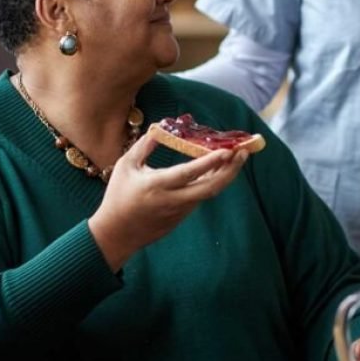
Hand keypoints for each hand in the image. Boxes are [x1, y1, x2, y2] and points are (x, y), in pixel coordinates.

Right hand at [89, 133, 247, 270]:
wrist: (116, 234)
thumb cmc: (118, 196)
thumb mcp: (126, 166)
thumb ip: (144, 145)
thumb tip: (161, 126)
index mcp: (157, 185)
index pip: (189, 173)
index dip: (209, 162)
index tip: (227, 151)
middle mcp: (172, 200)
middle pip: (210, 188)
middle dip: (230, 171)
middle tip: (243, 153)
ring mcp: (179, 211)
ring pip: (208, 192)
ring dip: (224, 175)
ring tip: (237, 157)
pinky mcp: (181, 217)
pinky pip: (200, 197)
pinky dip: (212, 182)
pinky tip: (220, 169)